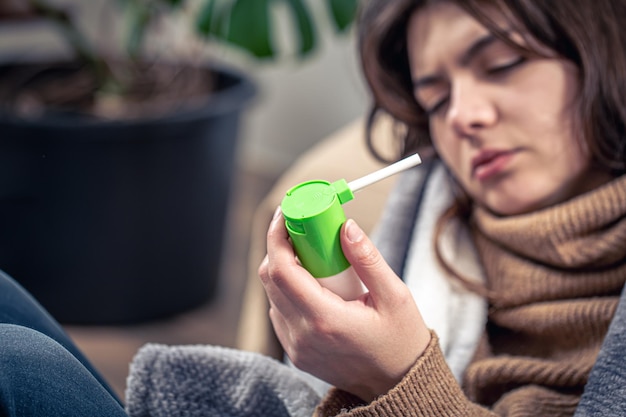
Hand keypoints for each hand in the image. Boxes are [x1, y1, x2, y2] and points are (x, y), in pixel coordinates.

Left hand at [258, 210, 431, 401]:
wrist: (397, 385)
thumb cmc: (401, 341)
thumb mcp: (394, 296)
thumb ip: (368, 259)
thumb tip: (345, 225)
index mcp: (325, 320)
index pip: (282, 270)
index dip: (277, 236)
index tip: (287, 212)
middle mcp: (302, 335)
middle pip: (271, 279)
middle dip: (281, 246)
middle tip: (305, 228)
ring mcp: (295, 346)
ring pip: (272, 294)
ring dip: (285, 268)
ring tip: (315, 256)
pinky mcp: (295, 352)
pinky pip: (279, 311)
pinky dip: (289, 290)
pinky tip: (314, 285)